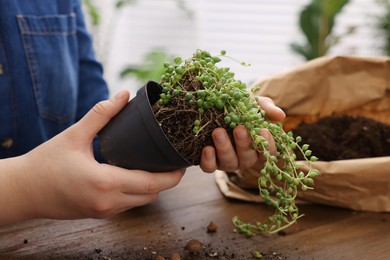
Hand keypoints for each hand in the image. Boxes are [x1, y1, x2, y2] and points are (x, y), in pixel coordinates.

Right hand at [0, 90, 184, 225]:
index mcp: (105, 183)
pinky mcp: (98, 214)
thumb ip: (101, 113)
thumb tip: (123, 94)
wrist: (21, 192)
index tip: (182, 163)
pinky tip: (135, 175)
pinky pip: (128, 204)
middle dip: (167, 180)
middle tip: (172, 161)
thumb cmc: (45, 163)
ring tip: (156, 166)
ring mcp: (104, 211)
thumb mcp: (74, 135)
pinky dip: (137, 192)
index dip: (172, 175)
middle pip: (152, 195)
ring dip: (152, 186)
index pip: (152, 183)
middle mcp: (108, 202)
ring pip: (141, 202)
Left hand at [199, 96, 284, 172]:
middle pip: (247, 158)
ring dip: (224, 148)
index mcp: (258, 146)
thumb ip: (267, 109)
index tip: (263, 130)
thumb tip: (280, 115)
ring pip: (229, 163)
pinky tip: (207, 148)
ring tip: (218, 132)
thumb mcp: (255, 104)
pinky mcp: (211, 163)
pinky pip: (209, 167)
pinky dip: (208, 160)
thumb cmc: (241, 107)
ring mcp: (227, 161)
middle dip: (244, 144)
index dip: (267, 143)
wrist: (219, 106)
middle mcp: (244, 157)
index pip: (268, 151)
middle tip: (239, 129)